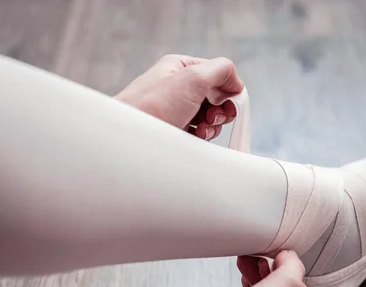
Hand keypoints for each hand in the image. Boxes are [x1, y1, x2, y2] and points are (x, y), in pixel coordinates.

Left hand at [115, 54, 243, 140]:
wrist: (129, 138)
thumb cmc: (154, 105)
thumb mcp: (193, 77)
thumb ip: (221, 70)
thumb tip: (235, 81)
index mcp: (180, 68)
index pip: (217, 73)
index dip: (228, 87)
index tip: (231, 101)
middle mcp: (178, 87)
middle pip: (216, 97)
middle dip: (221, 109)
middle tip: (212, 116)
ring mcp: (176, 110)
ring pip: (210, 117)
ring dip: (212, 125)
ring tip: (200, 129)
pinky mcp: (175, 130)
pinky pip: (199, 132)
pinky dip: (203, 136)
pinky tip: (195, 137)